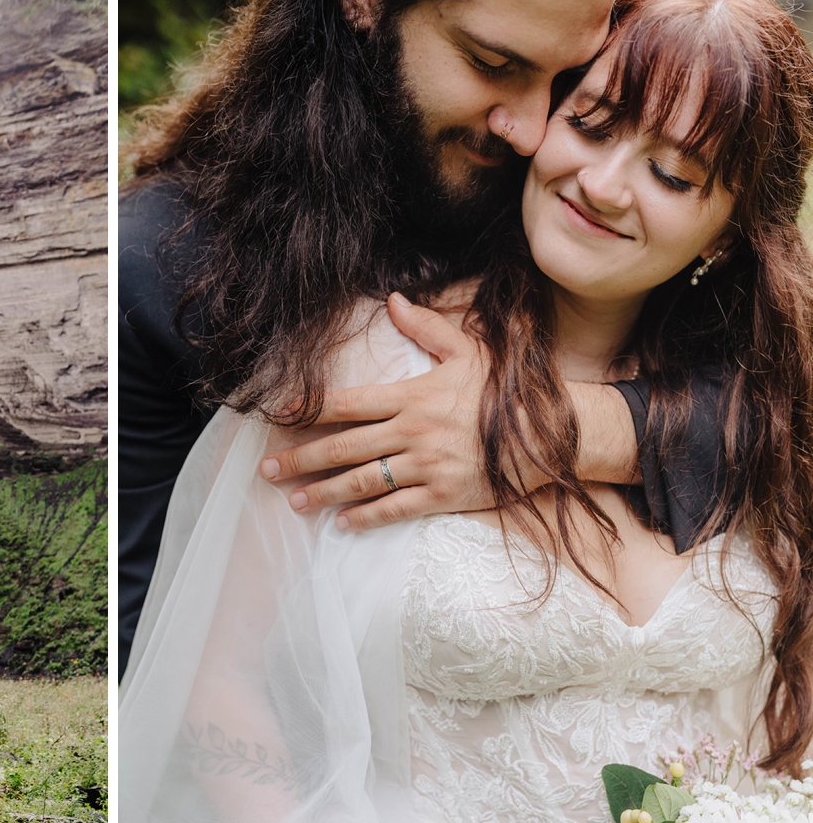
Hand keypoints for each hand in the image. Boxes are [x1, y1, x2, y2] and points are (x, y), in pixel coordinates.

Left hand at [260, 293, 505, 529]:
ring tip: (295, 502)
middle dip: (301, 460)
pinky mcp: (444, 494)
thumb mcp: (467, 351)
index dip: (309, 410)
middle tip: (268, 471)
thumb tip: (393, 299)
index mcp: (412, 395)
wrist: (552, 431)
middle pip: (344, 447)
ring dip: (324, 493)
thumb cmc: (505, 390)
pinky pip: (396, 508)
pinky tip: (342, 523)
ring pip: (363, 481)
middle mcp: (413, 431)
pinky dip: (366, 517)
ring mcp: (427, 465)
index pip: (348, 403)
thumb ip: (426, 327)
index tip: (279, 416)